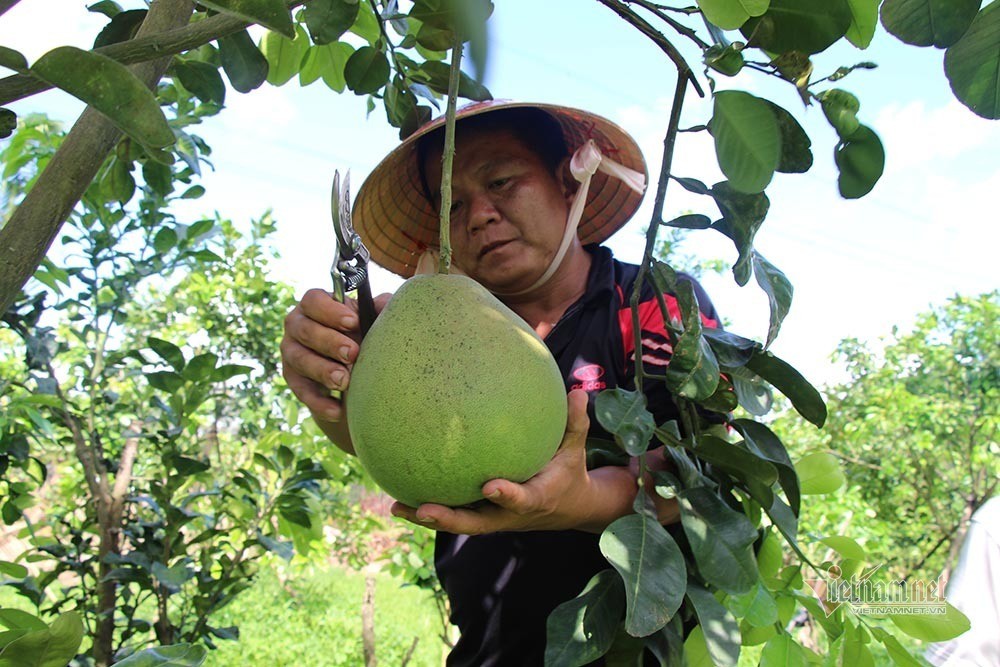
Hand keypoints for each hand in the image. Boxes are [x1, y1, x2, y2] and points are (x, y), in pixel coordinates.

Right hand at [280, 289, 390, 424]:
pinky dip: (319, 402)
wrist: (351, 367)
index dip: (331, 310)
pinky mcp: (293, 379)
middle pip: (306, 330)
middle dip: (330, 342)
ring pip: (299, 359)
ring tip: (344, 381)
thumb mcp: (371, 317)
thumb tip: (387, 305)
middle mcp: (297, 325)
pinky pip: (301, 391)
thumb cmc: (360, 332)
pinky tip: (337, 410)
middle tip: (353, 353)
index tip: (353, 322)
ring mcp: (292, 352)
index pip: (313, 300)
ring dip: (323, 371)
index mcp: (314, 305)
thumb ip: (379, 308)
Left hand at [390, 390, 637, 534]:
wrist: (567, 507)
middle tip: (424, 509)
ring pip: (458, 522)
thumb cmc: (568, 471)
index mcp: (535, 499)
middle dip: (450, 518)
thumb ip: (574, 423)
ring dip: (428, 518)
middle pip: (476, 522)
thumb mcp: (575, 449)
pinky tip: (399, 495)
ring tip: (396, 507)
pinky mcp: (482, 515)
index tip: (491, 486)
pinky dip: (427, 509)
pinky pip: (454, 513)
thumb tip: (578, 390)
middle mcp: (509, 515)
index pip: (520, 500)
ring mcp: (493, 518)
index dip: (506, 496)